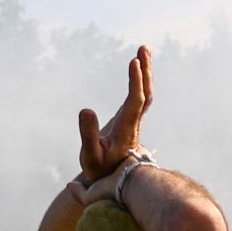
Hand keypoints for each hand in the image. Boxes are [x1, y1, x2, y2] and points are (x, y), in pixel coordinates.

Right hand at [75, 45, 151, 182]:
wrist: (111, 181)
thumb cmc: (99, 169)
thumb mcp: (90, 155)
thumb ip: (87, 134)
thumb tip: (86, 109)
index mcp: (126, 129)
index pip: (136, 102)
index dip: (136, 82)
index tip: (134, 61)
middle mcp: (134, 123)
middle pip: (145, 94)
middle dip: (145, 71)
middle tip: (143, 48)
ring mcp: (133, 121)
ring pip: (144, 94)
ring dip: (145, 72)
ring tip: (142, 50)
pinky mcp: (129, 120)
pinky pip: (139, 97)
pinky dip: (140, 80)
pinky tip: (138, 68)